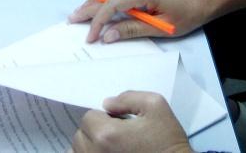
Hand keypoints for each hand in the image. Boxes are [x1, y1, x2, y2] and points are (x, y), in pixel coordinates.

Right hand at [69, 0, 209, 42]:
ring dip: (96, 2)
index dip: (98, 20)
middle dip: (89, 6)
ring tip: (80, 15)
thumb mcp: (161, 28)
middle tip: (71, 20)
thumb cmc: (188, 15)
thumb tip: (107, 36)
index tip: (91, 37)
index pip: (113, 4)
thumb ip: (132, 30)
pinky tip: (100, 11)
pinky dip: (107, 1)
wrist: (205, 0)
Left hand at [70, 92, 190, 152]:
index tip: (119, 120)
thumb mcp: (155, 105)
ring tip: (111, 146)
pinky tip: (106, 152)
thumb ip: (129, 97)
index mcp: (107, 134)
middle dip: (95, 130)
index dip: (104, 115)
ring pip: (78, 152)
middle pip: (80, 135)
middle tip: (116, 132)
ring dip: (90, 145)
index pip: (88, 117)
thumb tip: (107, 104)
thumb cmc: (166, 139)